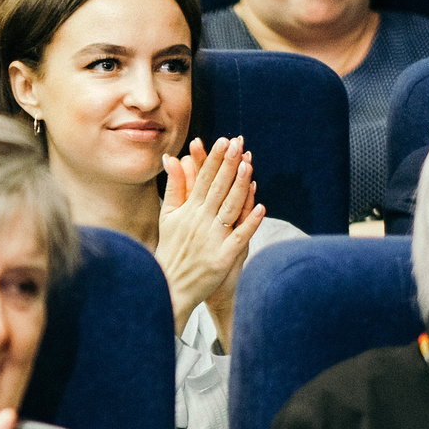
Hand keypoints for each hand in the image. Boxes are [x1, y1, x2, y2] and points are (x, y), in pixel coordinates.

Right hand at [156, 137, 262, 328]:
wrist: (170, 287)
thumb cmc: (171, 250)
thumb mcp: (167, 217)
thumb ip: (174, 187)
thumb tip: (172, 159)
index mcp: (188, 211)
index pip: (203, 179)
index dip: (214, 160)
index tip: (223, 141)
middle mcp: (200, 221)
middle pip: (218, 188)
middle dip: (228, 165)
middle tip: (238, 144)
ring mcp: (212, 239)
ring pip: (229, 207)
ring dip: (240, 187)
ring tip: (248, 166)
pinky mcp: (222, 257)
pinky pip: (239, 236)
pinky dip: (249, 222)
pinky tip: (260, 207)